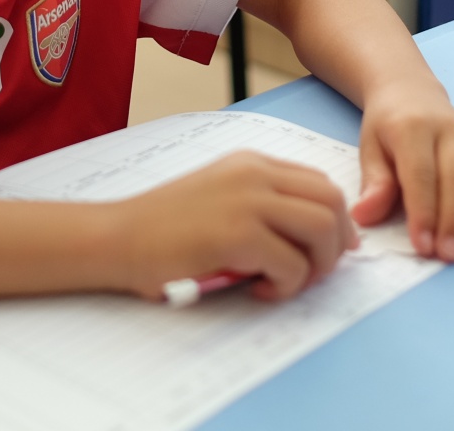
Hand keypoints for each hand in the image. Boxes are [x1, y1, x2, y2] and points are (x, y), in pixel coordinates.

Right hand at [109, 152, 356, 301]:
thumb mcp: (219, 196)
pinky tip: (258, 290)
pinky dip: (286, 287)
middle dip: (336, 244)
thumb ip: (260, 204)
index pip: (319, 182)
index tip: (325, 251)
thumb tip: (310, 237)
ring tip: (287, 283)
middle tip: (314, 272)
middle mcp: (254, 173)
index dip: (334, 221)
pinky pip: (293, 265)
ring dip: (316, 266)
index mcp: (251, 163)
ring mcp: (248, 200)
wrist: (117, 237)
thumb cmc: (162, 228)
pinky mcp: (239, 234)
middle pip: (332, 201)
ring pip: (323, 229)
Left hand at [352, 83, 453, 262]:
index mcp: (413, 129)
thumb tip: (363, 216)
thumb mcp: (370, 147)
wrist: (410, 90)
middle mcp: (450, 132)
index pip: (422, 174)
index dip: (423, 211)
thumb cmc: (387, 126)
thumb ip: (374, 182)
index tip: (423, 245)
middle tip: (450, 256)